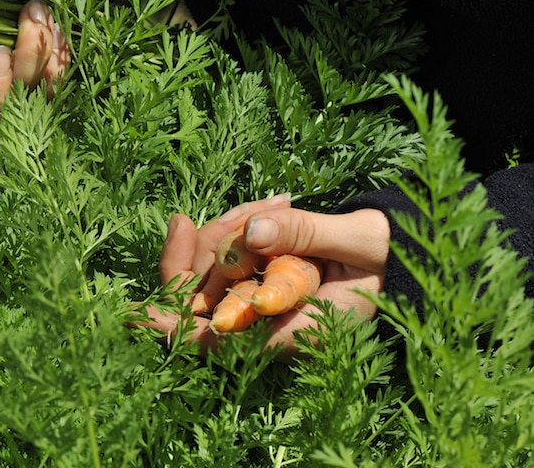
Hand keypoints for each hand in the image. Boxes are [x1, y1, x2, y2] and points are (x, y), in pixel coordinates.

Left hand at [133, 195, 390, 353]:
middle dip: (197, 254)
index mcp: (299, 333)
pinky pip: (225, 262)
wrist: (408, 258)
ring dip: (223, 232)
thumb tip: (250, 231)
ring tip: (279, 202)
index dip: (174, 328)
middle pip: (200, 304)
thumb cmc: (393, 255)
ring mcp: (261, 311)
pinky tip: (268, 206)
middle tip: (202, 217)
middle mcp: (271, 330)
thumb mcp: (361, 239)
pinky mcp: (258, 289)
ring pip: (208, 276)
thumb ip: (307, 233)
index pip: (217, 343)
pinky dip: (233, 230)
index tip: (137, 313)